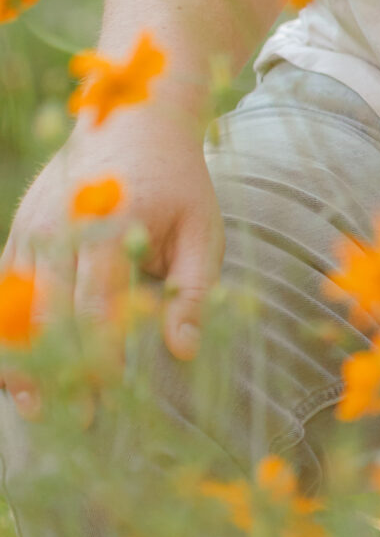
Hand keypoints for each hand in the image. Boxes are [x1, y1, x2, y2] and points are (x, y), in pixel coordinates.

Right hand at [2, 107, 223, 405]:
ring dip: (23, 357)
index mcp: (112, 219)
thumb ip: (194, 288)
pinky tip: (11, 371)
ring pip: (17, 302)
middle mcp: (63, 222)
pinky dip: (4, 329)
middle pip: (51, 309)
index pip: (97, 300)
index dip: (100, 352)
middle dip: (61, 366)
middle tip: (75, 417)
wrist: (136, 119)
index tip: (108, 395)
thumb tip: (185, 350)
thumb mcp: (203, 227)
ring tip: (34, 407)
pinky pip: (2, 287)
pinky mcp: (19, 228)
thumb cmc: (179, 182)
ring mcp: (34, 223)